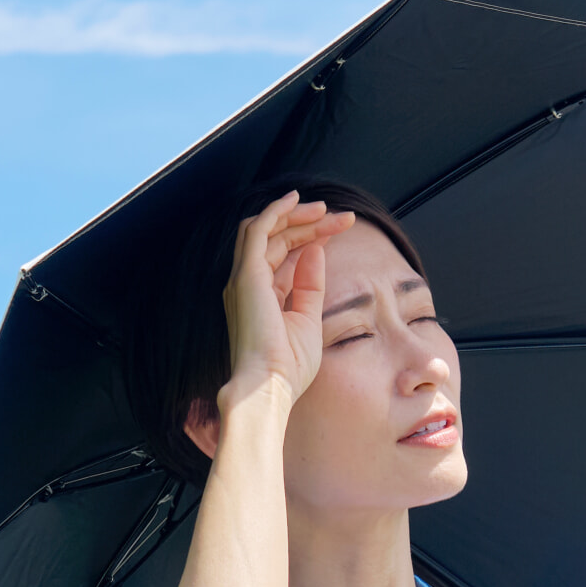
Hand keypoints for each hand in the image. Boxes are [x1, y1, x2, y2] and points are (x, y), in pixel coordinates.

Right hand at [220, 192, 354, 408]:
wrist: (268, 385)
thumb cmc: (287, 366)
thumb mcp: (308, 319)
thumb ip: (310, 285)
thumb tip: (316, 251)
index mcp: (261, 296)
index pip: (283, 255)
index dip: (311, 238)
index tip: (339, 230)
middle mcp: (248, 283)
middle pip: (277, 239)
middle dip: (309, 224)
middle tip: (341, 218)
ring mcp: (244, 278)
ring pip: (266, 229)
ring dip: (295, 215)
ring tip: (325, 209)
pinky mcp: (246, 275)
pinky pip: (257, 230)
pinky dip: (276, 211)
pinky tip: (297, 201)